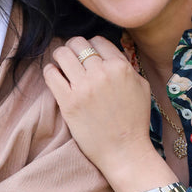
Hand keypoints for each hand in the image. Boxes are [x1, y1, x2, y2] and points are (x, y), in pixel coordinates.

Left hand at [44, 37, 175, 191]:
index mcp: (121, 67)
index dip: (90, 46)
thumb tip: (109, 54)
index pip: (97, 40)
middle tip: (71, 58)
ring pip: (62, 54)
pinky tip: (55, 77)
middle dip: (73, 48)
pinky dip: (50, 71)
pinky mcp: (68, 102)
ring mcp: (84, 87)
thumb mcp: (141, 86)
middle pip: (78, 43)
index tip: (86, 55)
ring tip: (60, 65)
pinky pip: (51, 74)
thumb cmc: (134, 121)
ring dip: (59, 57)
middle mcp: (102, 73)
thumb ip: (126, 66)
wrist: (124, 151)